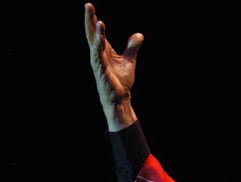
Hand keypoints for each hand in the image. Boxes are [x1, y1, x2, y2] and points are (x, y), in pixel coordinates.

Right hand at [84, 2, 142, 131]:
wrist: (120, 98)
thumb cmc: (121, 81)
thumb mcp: (129, 60)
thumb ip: (132, 47)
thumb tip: (139, 34)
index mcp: (103, 51)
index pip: (96, 32)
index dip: (93, 19)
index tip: (90, 6)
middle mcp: (98, 54)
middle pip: (92, 33)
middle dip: (90, 19)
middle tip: (87, 5)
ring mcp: (98, 62)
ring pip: (95, 44)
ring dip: (96, 32)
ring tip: (97, 19)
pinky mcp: (101, 70)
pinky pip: (99, 56)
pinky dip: (99, 46)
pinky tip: (100, 38)